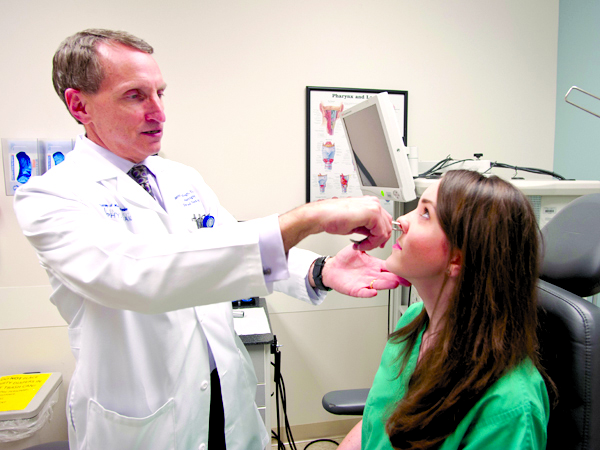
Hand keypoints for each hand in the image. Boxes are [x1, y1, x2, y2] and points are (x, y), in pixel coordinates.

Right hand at [279, 196, 394, 252]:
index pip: (385, 221)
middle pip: (388, 226)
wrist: (321, 216)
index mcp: (369, 203)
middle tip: (368, 246)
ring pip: (386, 231)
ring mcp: (374, 206)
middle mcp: (373, 203)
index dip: (380, 236)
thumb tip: (374, 234)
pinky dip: (372, 243)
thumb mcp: (355, 223)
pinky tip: (361, 244)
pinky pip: (380, 234)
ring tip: (362, 246)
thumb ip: (367, 226)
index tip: (372, 243)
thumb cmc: (332, 218)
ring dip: (374, 243)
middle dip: (379, 240)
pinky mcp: (372, 213)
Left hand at [321, 245, 409, 297]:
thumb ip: (366, 244)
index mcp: (373, 265)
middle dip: (395, 278)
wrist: (332, 268)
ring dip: (386, 285)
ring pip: (378, 285)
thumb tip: (374, 237)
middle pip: (386, 277)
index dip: (397, 269)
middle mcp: (371, 275)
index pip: (388, 267)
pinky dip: (368, 292)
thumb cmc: (344, 259)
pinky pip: (363, 292)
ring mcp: (364, 283)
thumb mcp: (357, 250)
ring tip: (394, 283)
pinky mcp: (356, 289)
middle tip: (404, 278)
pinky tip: (373, 292)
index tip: (406, 268)